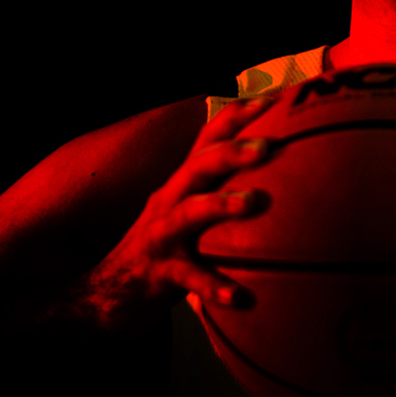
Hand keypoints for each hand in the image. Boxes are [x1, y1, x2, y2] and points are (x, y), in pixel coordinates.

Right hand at [78, 94, 277, 330]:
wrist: (107, 295)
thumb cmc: (167, 249)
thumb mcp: (193, 214)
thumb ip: (228, 194)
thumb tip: (288, 185)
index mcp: (184, 183)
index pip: (210, 138)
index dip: (239, 115)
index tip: (276, 99)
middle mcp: (170, 200)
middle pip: (198, 165)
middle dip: (231, 150)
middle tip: (267, 146)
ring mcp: (162, 236)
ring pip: (189, 213)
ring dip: (220, 204)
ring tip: (253, 202)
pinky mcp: (160, 274)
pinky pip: (190, 279)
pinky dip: (215, 286)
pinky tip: (243, 298)